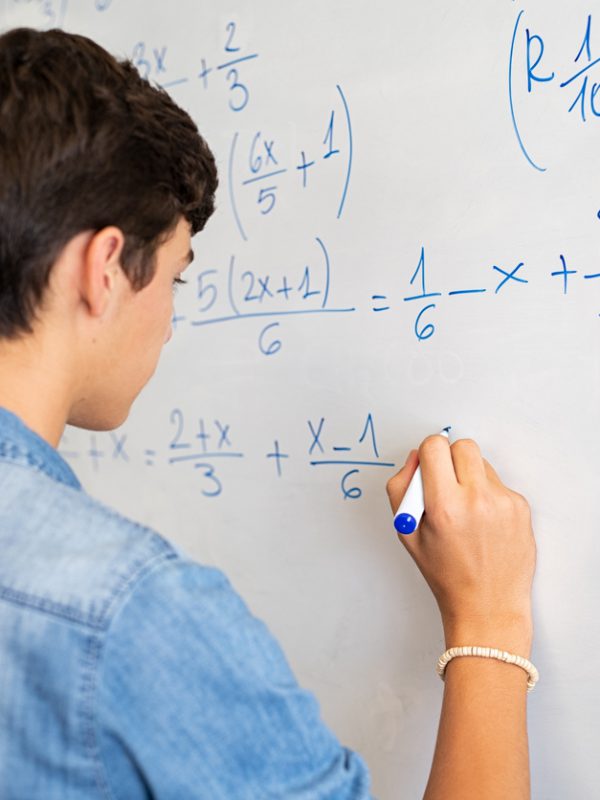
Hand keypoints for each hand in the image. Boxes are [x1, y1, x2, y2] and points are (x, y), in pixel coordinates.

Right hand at [386, 436, 535, 653]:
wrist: (488, 605)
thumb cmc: (445, 573)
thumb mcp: (407, 533)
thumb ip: (402, 488)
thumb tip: (416, 458)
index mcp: (444, 506)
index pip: (435, 446)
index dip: (428, 453)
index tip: (428, 465)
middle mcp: (476, 500)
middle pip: (463, 446)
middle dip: (450, 458)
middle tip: (446, 482)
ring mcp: (503, 502)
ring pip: (482, 463)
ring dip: (470, 476)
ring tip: (465, 509)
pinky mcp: (520, 507)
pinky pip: (498, 483)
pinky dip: (488, 494)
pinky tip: (483, 522)